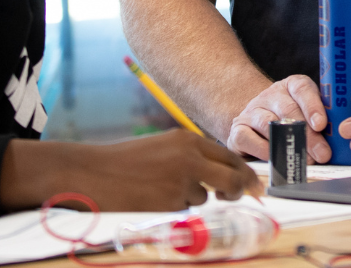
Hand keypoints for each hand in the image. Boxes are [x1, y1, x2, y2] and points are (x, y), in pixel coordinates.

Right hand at [0, 130, 263, 210]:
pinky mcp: (172, 202)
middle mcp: (190, 157)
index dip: (245, 173)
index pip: (229, 156)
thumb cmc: (126, 161)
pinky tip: (152, 199)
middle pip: (233, 177)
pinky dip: (175, 209)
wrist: (93, 172)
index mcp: (187, 140)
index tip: (257, 186)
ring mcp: (182, 180)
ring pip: (206, 198)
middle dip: (239, 190)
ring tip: (160, 190)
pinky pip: (185, 211)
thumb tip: (221, 176)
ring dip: (193, 198)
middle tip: (240, 198)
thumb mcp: (162, 149)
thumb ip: (190, 157)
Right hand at [226, 75, 330, 162]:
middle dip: (307, 134)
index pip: (302, 88)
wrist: (256, 126)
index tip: (321, 124)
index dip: (312, 105)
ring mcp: (252, 110)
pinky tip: (277, 159)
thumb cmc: (291, 125)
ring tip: (304, 160)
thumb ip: (322, 124)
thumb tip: (341, 144)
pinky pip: (248, 138)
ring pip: (268, 123)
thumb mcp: (308, 118)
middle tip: (322, 153)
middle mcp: (270, 95)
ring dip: (287, 144)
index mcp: (291, 86)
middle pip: (288, 109)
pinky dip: (264, 150)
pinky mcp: (238, 129)